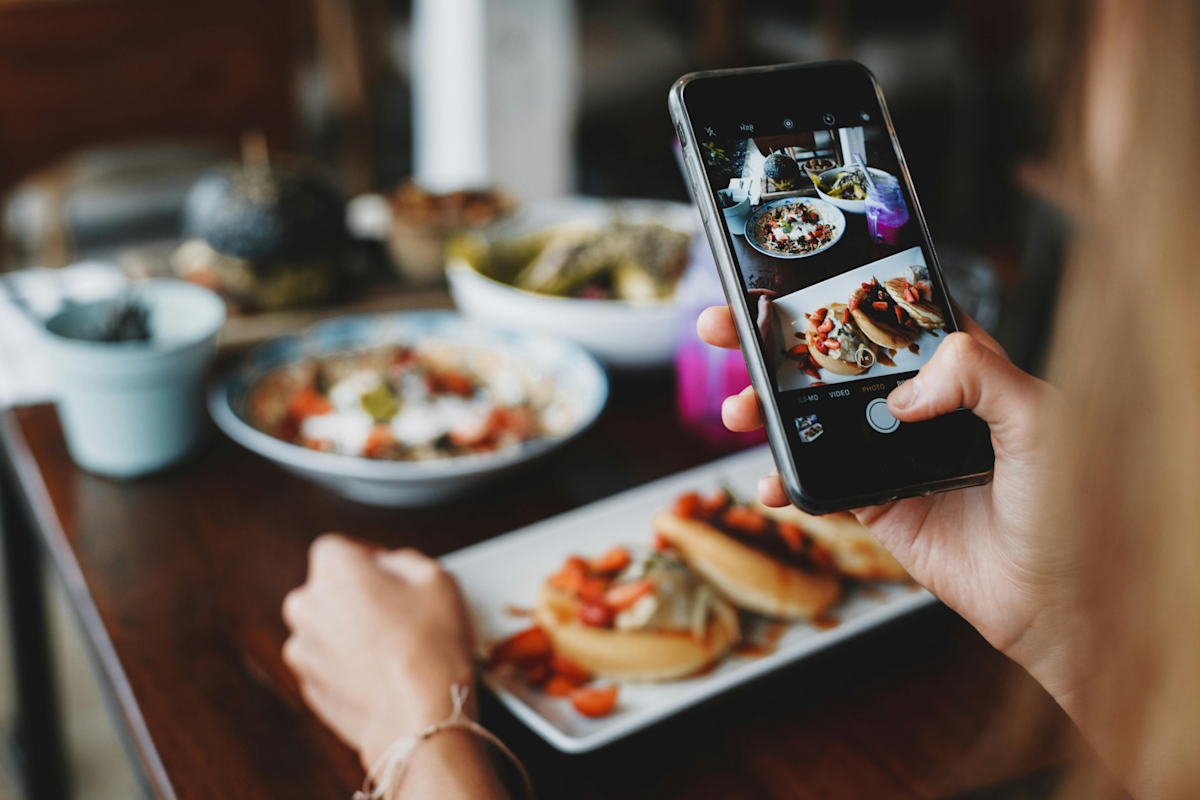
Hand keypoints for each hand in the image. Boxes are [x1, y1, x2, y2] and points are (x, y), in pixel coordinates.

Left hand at [282, 535, 475, 767]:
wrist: (420, 714)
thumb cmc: (430, 645)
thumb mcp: (436, 576)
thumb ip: (403, 559)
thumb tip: (391, 567)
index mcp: (333, 569)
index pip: (340, 548)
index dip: (368, 559)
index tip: (391, 574)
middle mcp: (306, 605)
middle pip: (329, 589)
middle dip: (358, 596)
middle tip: (399, 611)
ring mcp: (303, 650)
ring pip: (328, 628)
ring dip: (352, 632)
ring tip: (395, 647)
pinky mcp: (310, 688)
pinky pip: (330, 664)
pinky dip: (350, 665)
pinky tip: (385, 673)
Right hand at [697, 306, 1080, 702]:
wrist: (1057, 601)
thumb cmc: (1072, 508)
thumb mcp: (1042, 420)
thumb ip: (979, 375)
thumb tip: (902, 391)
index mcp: (963, 368)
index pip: (889, 314)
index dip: (837, 292)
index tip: (783, 280)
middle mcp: (922, 405)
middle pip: (834, 360)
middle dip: (772, 342)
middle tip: (725, 326)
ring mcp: (892, 453)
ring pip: (813, 418)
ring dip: (764, 411)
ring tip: (737, 410)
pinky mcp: (877, 503)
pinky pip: (818, 483)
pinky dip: (783, 483)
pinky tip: (768, 482)